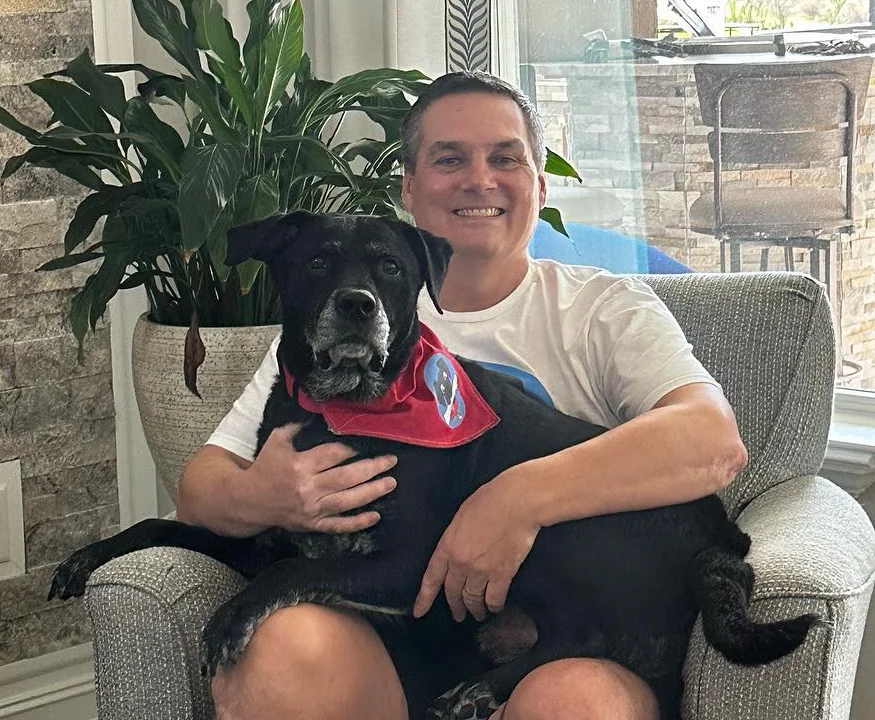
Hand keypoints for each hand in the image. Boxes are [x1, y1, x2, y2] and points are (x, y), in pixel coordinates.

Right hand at [246, 423, 397, 532]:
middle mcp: (308, 488)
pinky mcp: (312, 525)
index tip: (368, 443)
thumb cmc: (265, 467)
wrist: (248, 501)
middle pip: (347, 478)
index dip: (352, 449)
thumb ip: (298, 426)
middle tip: (391, 461)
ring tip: (391, 482)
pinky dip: (358, 523)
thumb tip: (320, 414)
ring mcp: (312, 509)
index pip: (334, 454)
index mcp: (300, 465)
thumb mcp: (277, 440)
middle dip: (372, 468)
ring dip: (372, 492)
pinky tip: (375, 516)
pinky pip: (338, 526)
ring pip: (348, 501)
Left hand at [413, 466, 540, 621]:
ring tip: (478, 614)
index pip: (431, 578)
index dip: (424, 598)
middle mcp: (461, 563)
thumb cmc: (490, 501)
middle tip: (458, 615)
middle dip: (455, 607)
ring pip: (473, 600)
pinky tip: (495, 608)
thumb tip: (456, 549)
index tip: (419, 613)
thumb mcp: (461, 516)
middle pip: (453, 593)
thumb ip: (454, 537)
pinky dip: (494, 606)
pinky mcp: (502, 574)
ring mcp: (481, 570)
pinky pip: (495, 599)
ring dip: (475, 610)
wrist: (516, 502)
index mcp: (447, 546)